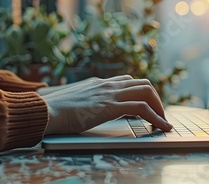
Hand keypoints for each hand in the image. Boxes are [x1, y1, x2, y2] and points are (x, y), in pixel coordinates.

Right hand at [39, 75, 172, 134]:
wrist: (45, 111)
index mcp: (99, 83)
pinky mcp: (110, 106)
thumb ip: (85, 102)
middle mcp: (107, 84)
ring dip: (159, 107)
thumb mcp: (74, 102)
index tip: (147, 105)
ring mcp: (109, 93)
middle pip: (143, 83)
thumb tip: (88, 110)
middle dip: (156, 99)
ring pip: (147, 92)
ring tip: (163, 122)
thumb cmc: (54, 110)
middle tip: (159, 115)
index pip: (128, 81)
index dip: (141, 92)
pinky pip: (142, 108)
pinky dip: (156, 117)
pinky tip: (161, 127)